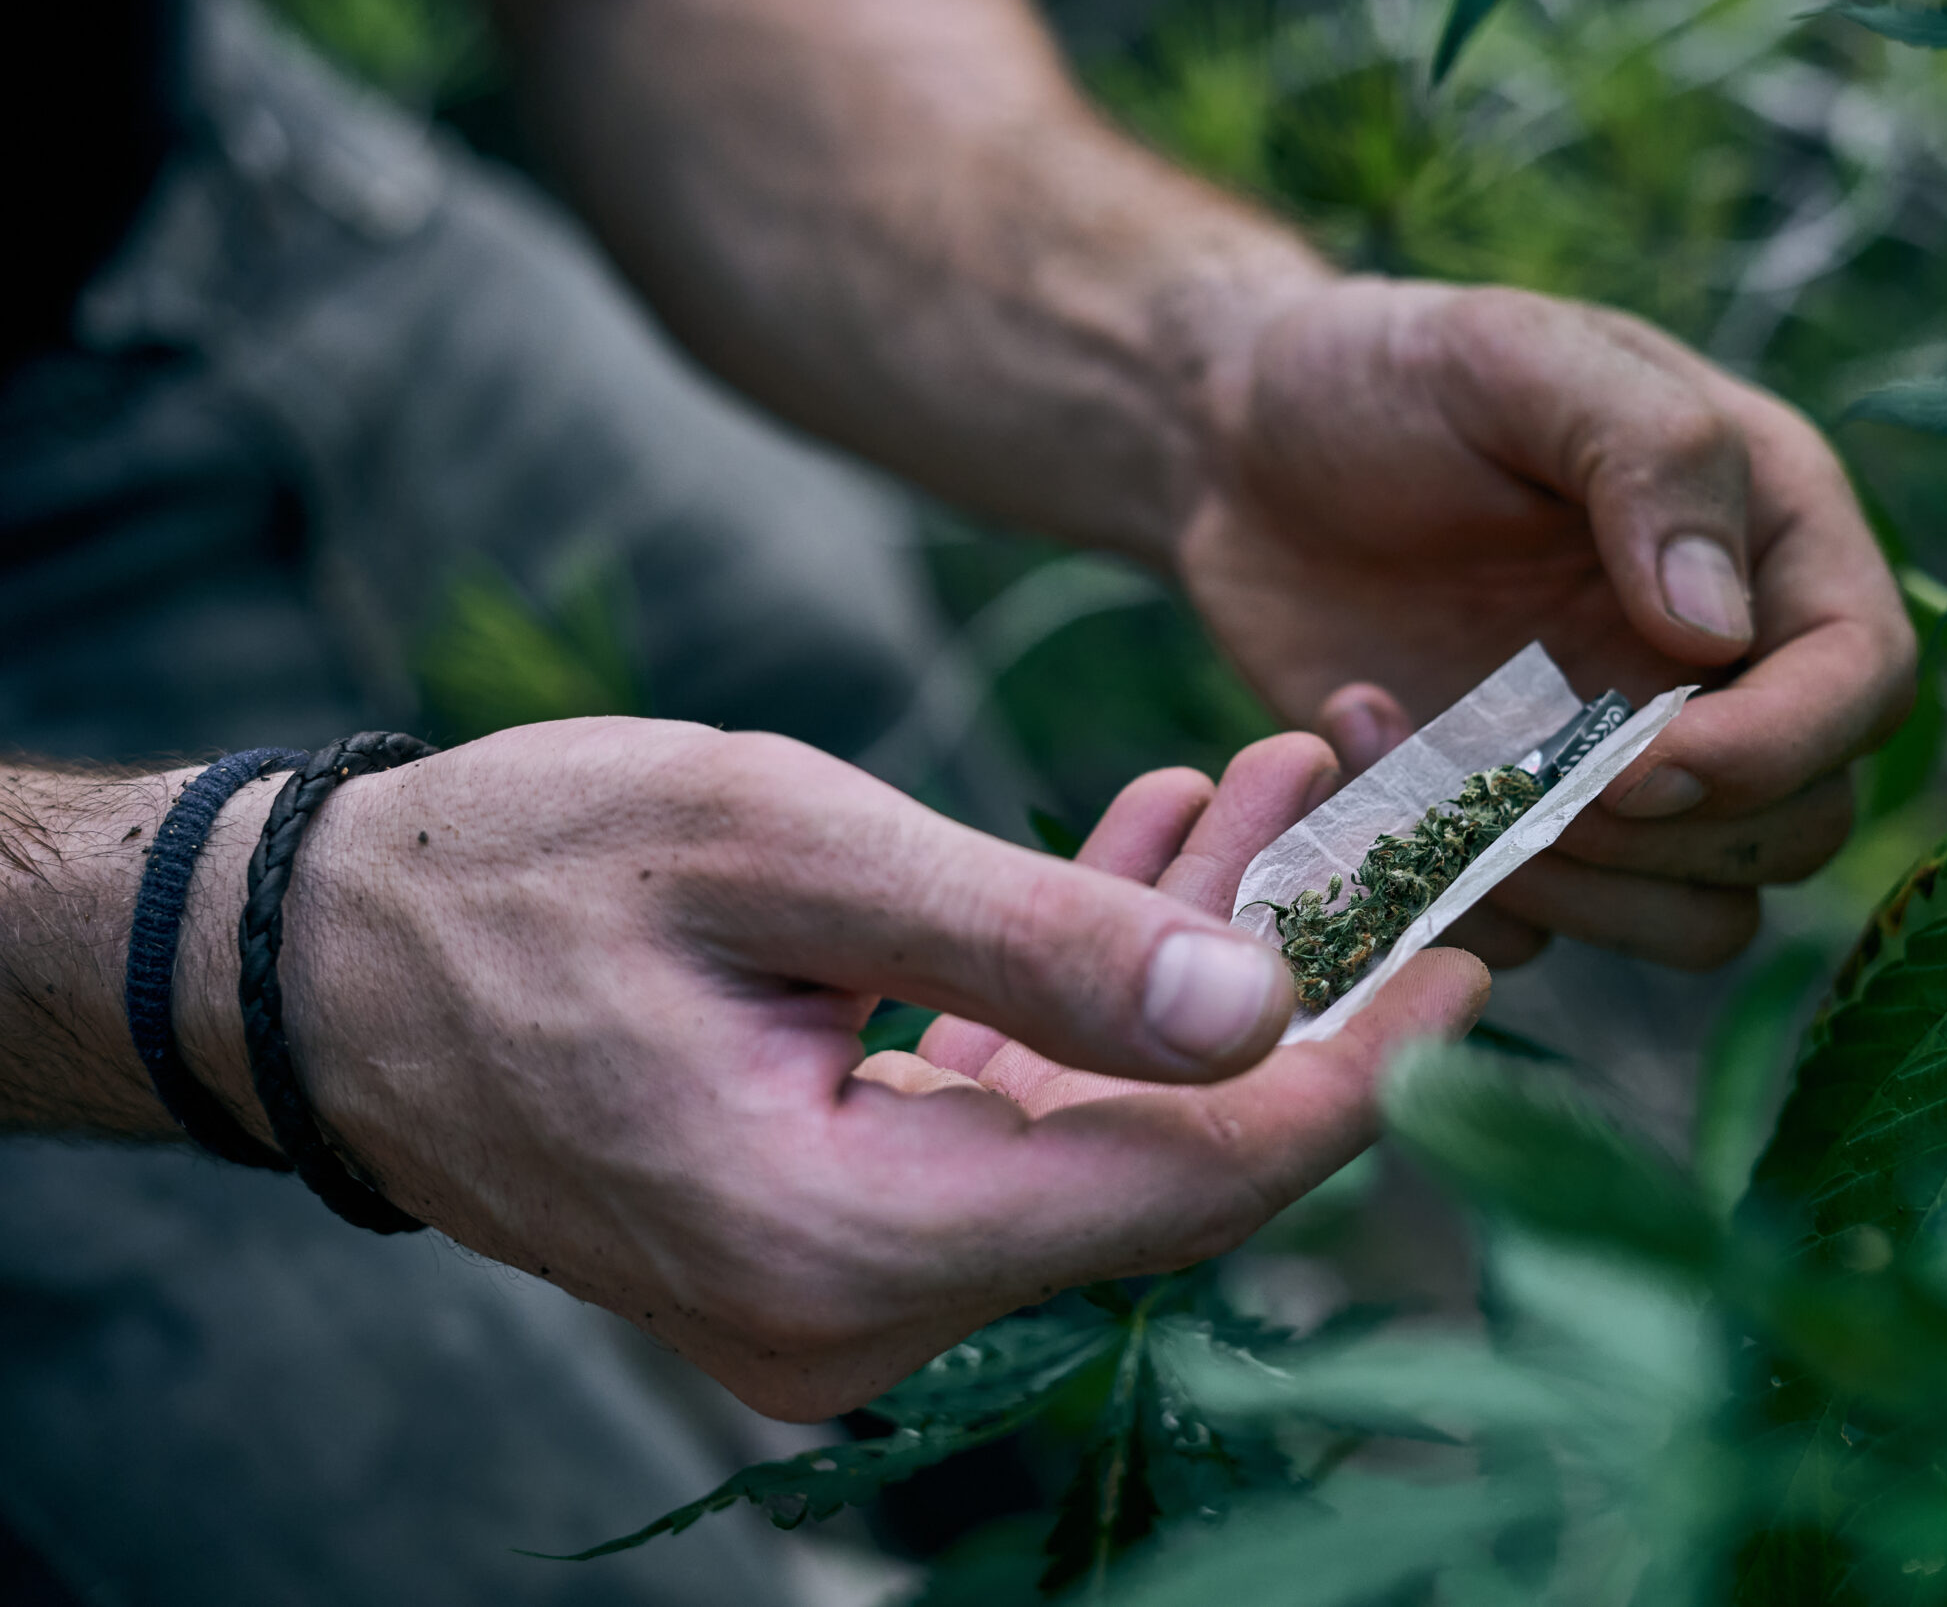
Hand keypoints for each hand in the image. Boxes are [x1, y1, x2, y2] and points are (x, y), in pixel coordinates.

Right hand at [177, 720, 1482, 1420]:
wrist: (322, 960)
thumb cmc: (518, 874)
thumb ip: (1027, 937)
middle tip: (1380, 805)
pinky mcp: (838, 1230)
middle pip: (1163, 1160)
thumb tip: (1260, 1015)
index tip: (1481, 945)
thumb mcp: (781, 844)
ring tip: (1274, 778)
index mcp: (844, 1240)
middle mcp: (859, 1311)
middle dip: (1287, 978)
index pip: (1185, 1182)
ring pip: (1103, 1125)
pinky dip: (1090, 993)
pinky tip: (1151, 849)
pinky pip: (1018, 1114)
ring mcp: (846, 1288)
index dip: (1356, 1068)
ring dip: (1191, 959)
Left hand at [1180, 278, 1915, 969]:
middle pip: (1797, 828)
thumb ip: (1646, 456)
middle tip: (1514, 769)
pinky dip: (1455, 889)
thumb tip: (1722, 628)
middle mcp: (1725, 668)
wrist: (1237, 447)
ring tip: (1423, 765)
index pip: (1860, 682)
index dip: (1778, 747)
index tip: (1647, 760)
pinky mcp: (1523, 829)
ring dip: (1570, 884)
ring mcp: (1626, 763)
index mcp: (1767, 536)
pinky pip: (1546, 932)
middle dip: (1665, 833)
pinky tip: (1360, 745)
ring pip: (1693, 917)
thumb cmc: (1388, 375)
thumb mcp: (1514, 355)